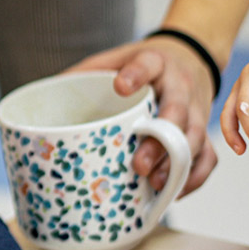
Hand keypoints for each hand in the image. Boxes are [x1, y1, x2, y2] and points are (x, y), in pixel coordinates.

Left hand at [68, 35, 217, 195]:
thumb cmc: (142, 65)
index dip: (136, 75)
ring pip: (195, 138)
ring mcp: (196, 108)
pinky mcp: (203, 130)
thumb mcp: (113, 59)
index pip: (147, 64)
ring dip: (177, 164)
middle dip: (160, 141)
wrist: (188, 57)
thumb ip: (84, 74)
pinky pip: (207, 157)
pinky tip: (173, 192)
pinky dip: (194, 178)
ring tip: (156, 184)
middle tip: (139, 164)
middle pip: (177, 112)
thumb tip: (41, 99)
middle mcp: (180, 84)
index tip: (120, 86)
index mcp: (155, 61)